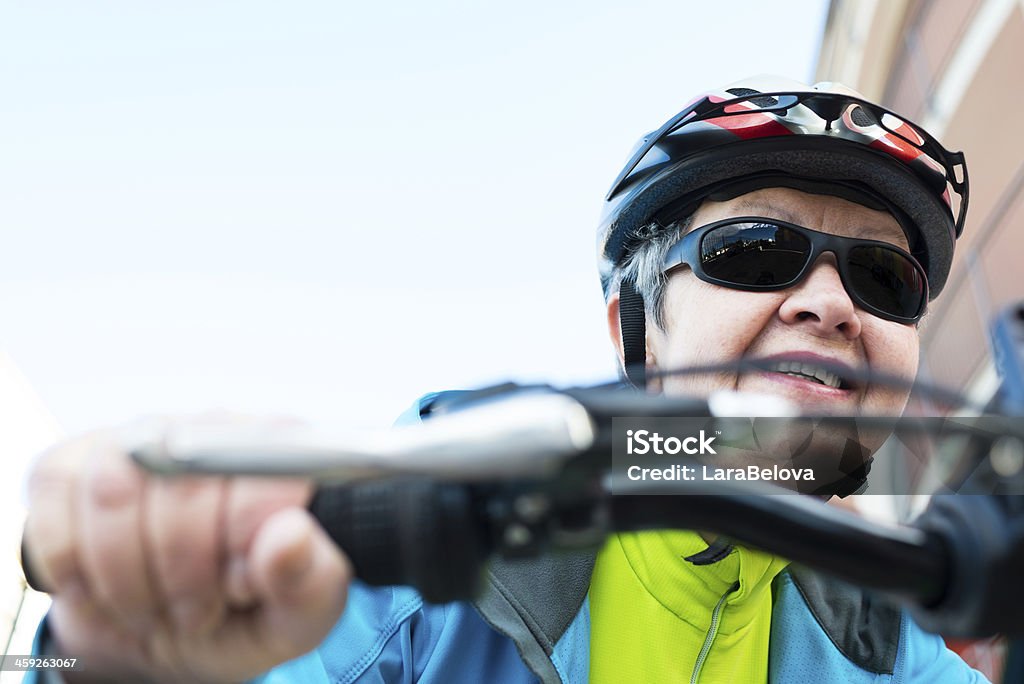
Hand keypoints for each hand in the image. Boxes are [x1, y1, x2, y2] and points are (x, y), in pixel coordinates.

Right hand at [22, 421, 351, 682]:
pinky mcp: (69, 467)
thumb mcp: (294, 618)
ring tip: (155, 605)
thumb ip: (307, 580)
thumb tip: (291, 534)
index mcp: (279, 454)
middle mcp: (208, 428)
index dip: (243, 544)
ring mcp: (136, 439)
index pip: (260, 475)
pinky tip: (106, 589)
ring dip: (129, 578)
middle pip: (182, 488)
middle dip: (184, 575)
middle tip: (196, 611)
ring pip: (112, 492)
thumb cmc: (244, 615)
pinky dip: (76, 574)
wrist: (172, 633)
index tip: (241, 585)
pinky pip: (55, 516)